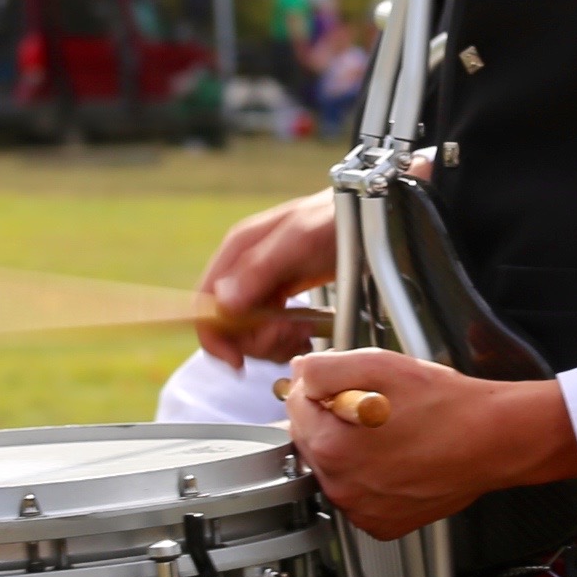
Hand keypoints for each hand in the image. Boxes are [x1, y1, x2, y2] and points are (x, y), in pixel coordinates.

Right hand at [195, 191, 337, 364]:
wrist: (373, 215)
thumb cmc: (337, 217)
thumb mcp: (300, 240)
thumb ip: (260, 269)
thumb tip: (223, 303)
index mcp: (238, 252)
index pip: (204, 305)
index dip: (215, 338)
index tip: (238, 361)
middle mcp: (244, 270)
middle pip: (228, 327)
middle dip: (258, 340)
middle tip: (290, 333)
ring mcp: (263, 285)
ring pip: (250, 334)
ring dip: (276, 342)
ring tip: (304, 331)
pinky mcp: (282, 297)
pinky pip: (271, 331)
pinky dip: (288, 340)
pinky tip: (308, 332)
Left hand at [284, 348, 576, 538]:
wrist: (493, 441)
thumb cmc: (448, 407)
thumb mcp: (382, 365)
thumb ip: (326, 367)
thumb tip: (300, 372)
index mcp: (331, 446)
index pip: (295, 407)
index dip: (320, 389)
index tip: (345, 388)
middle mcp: (341, 486)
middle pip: (311, 440)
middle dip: (331, 420)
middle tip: (374, 409)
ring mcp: (362, 510)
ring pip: (333, 469)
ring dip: (349, 450)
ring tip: (390, 434)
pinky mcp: (382, 524)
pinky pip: (357, 496)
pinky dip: (369, 478)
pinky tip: (396, 460)